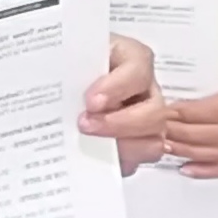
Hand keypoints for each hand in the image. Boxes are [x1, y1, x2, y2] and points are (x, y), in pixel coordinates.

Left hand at [79, 34, 167, 175]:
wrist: (66, 76)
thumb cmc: (74, 60)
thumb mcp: (72, 54)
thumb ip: (70, 64)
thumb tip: (63, 87)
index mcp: (132, 58)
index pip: (138, 70)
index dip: (117, 87)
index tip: (90, 101)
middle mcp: (145, 90)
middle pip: (154, 112)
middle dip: (119, 124)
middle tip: (84, 124)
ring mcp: (145, 119)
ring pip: (153, 140)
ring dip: (123, 147)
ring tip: (90, 143)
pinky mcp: (135, 144)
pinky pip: (138, 161)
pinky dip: (118, 163)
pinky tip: (94, 157)